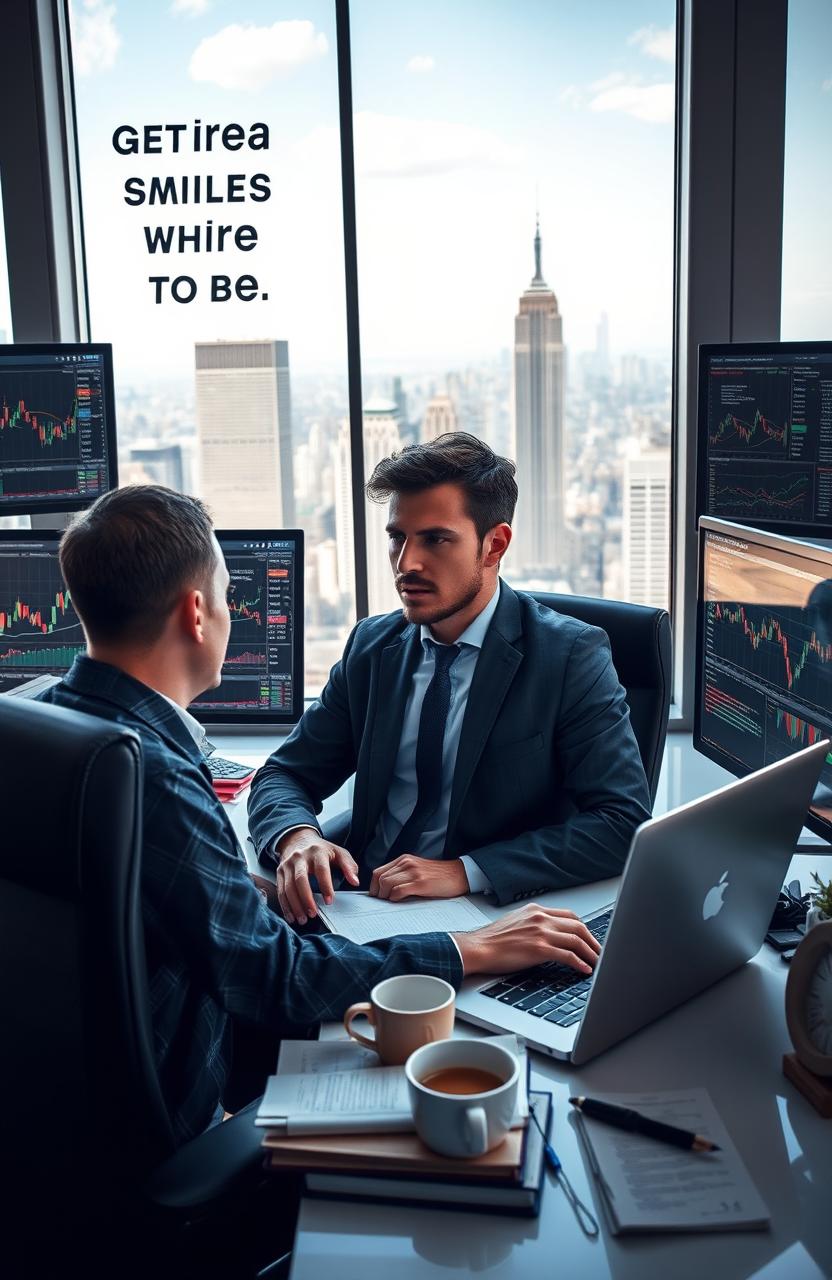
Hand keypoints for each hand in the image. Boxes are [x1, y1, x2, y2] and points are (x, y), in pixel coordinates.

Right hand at [276, 828, 358, 924]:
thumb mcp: (338, 853)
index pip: (321, 869)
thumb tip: (355, 882)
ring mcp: (287, 864)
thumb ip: (349, 866)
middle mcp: (299, 857)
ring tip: (303, 919)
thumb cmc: (322, 850)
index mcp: (317, 852)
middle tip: (313, 914)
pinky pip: (281, 891)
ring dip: (295, 905)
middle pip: (300, 879)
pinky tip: (292, 916)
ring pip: (288, 887)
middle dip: (306, 898)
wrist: (298, 840)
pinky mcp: (279, 872)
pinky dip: (285, 905)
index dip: (325, 886)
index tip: (329, 901)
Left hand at [369, 855, 468, 901]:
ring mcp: (413, 872)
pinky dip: (395, 898)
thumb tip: (385, 891)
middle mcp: (406, 863)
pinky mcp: (420, 883)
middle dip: (378, 893)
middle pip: (380, 879)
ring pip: (386, 884)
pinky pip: (398, 891)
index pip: (378, 872)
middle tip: (383, 902)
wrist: (460, 874)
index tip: (376, 896)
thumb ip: (402, 875)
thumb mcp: (417, 870)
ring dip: (385, 896)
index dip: (374, 886)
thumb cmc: (439, 876)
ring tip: (391, 902)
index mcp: (404, 860)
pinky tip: (400, 901)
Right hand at [452, 905, 601, 977]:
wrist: (477, 948)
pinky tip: (584, 970)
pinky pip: (568, 956)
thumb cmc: (492, 940)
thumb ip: (534, 924)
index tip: (590, 938)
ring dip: (591, 953)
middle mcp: (541, 918)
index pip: (570, 915)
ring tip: (598, 963)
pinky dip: (580, 963)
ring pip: (576, 940)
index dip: (584, 928)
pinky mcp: (539, 949)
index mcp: (536, 910)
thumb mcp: (516, 922)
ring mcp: (541, 932)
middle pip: (578, 926)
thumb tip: (550, 934)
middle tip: (600, 952)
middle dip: (593, 941)